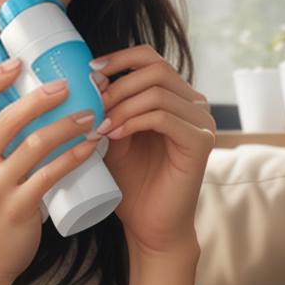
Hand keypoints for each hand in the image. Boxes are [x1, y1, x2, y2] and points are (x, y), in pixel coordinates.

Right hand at [0, 62, 101, 283]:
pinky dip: (74, 157)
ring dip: (67, 125)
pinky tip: (90, 147)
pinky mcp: (18, 209)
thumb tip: (11, 100)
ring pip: (36, 144)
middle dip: (43, 97)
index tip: (20, 62)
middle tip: (69, 86)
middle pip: (10, 117)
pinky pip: (51, 175)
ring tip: (91, 116)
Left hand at [89, 45, 215, 256]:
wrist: (150, 226)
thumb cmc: (131, 184)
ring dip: (121, 105)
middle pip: (156, 69)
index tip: (89, 72)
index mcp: (175, 97)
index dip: (119, 58)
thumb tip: (82, 79)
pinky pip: (163, 116)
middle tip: (92, 105)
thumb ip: (107, 108)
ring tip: (99, 125)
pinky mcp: (201, 142)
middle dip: (117, 84)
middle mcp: (194, 105)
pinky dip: (134, 121)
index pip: (150, 59)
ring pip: (157, 92)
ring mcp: (201, 122)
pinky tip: (114, 135)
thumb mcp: (112, 136)